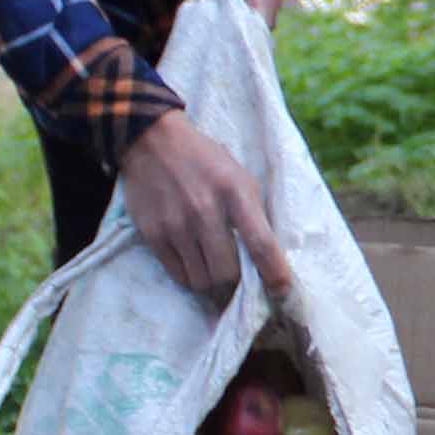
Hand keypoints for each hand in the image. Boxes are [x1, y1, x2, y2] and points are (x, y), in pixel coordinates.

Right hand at [114, 108, 290, 299]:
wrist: (152, 142)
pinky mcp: (153, 234)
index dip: (275, 273)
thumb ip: (254, 212)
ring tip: (217, 281)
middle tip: (240, 288)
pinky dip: (191, 279)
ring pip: (202, 281)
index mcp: (235, 192)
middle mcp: (205, 210)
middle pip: (227, 273)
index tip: (282, 292)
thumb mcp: (239, 176)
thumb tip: (271, 256)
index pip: (261, 243)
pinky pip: (179, 275)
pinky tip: (196, 268)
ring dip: (214, 288)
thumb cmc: (205, 160)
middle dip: (237, 288)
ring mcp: (176, 224)